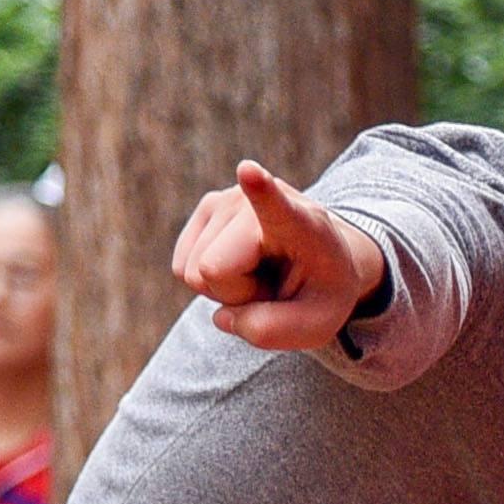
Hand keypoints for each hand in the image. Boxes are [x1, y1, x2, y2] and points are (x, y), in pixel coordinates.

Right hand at [171, 160, 387, 352]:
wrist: (316, 256)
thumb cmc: (320, 291)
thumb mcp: (317, 326)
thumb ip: (273, 331)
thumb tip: (221, 316)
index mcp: (299, 223)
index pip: (273, 204)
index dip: (259, 190)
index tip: (249, 171)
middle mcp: (254, 202)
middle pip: (213, 272)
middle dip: (238, 294)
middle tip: (273, 282)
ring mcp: (224, 200)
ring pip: (194, 274)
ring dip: (228, 288)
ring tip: (263, 271)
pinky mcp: (205, 209)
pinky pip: (183, 270)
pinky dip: (212, 281)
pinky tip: (242, 264)